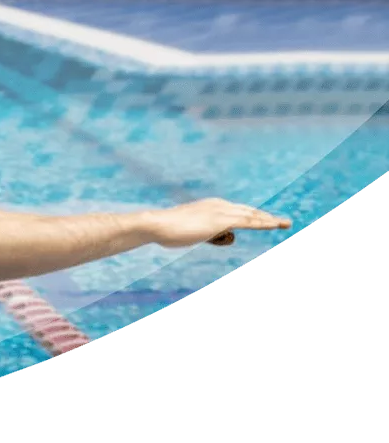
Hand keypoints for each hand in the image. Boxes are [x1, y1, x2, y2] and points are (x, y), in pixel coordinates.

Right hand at [143, 198, 290, 247]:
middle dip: (266, 217)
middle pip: (248, 211)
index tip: (264, 219)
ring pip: (252, 216)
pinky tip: (274, 225)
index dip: (253, 215)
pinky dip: (263, 223)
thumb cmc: (168, 230)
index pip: (237, 211)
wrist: (158, 224)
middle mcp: (219, 205)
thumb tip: (227, 238)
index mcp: (211, 205)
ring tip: (285, 223)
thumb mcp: (192, 232)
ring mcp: (221, 211)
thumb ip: (210, 234)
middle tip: (283, 221)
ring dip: (269, 220)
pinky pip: (248, 222)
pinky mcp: (222, 220)